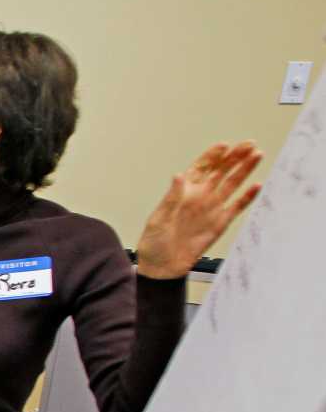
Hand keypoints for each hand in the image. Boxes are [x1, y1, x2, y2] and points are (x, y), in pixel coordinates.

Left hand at [135, 141, 263, 279]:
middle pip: (221, 171)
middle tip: (249, 144)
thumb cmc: (154, 243)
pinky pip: (236, 206)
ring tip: (257, 155)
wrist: (163, 267)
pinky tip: (257, 185)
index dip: (212, 156)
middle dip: (235, 156)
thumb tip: (178, 176)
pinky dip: (247, 197)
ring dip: (244, 170)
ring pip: (232, 184)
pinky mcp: (220, 223)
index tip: (224, 145)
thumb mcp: (158, 219)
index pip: (201, 168)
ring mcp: (211, 208)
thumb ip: (171, 197)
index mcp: (183, 192)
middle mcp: (200, 196)